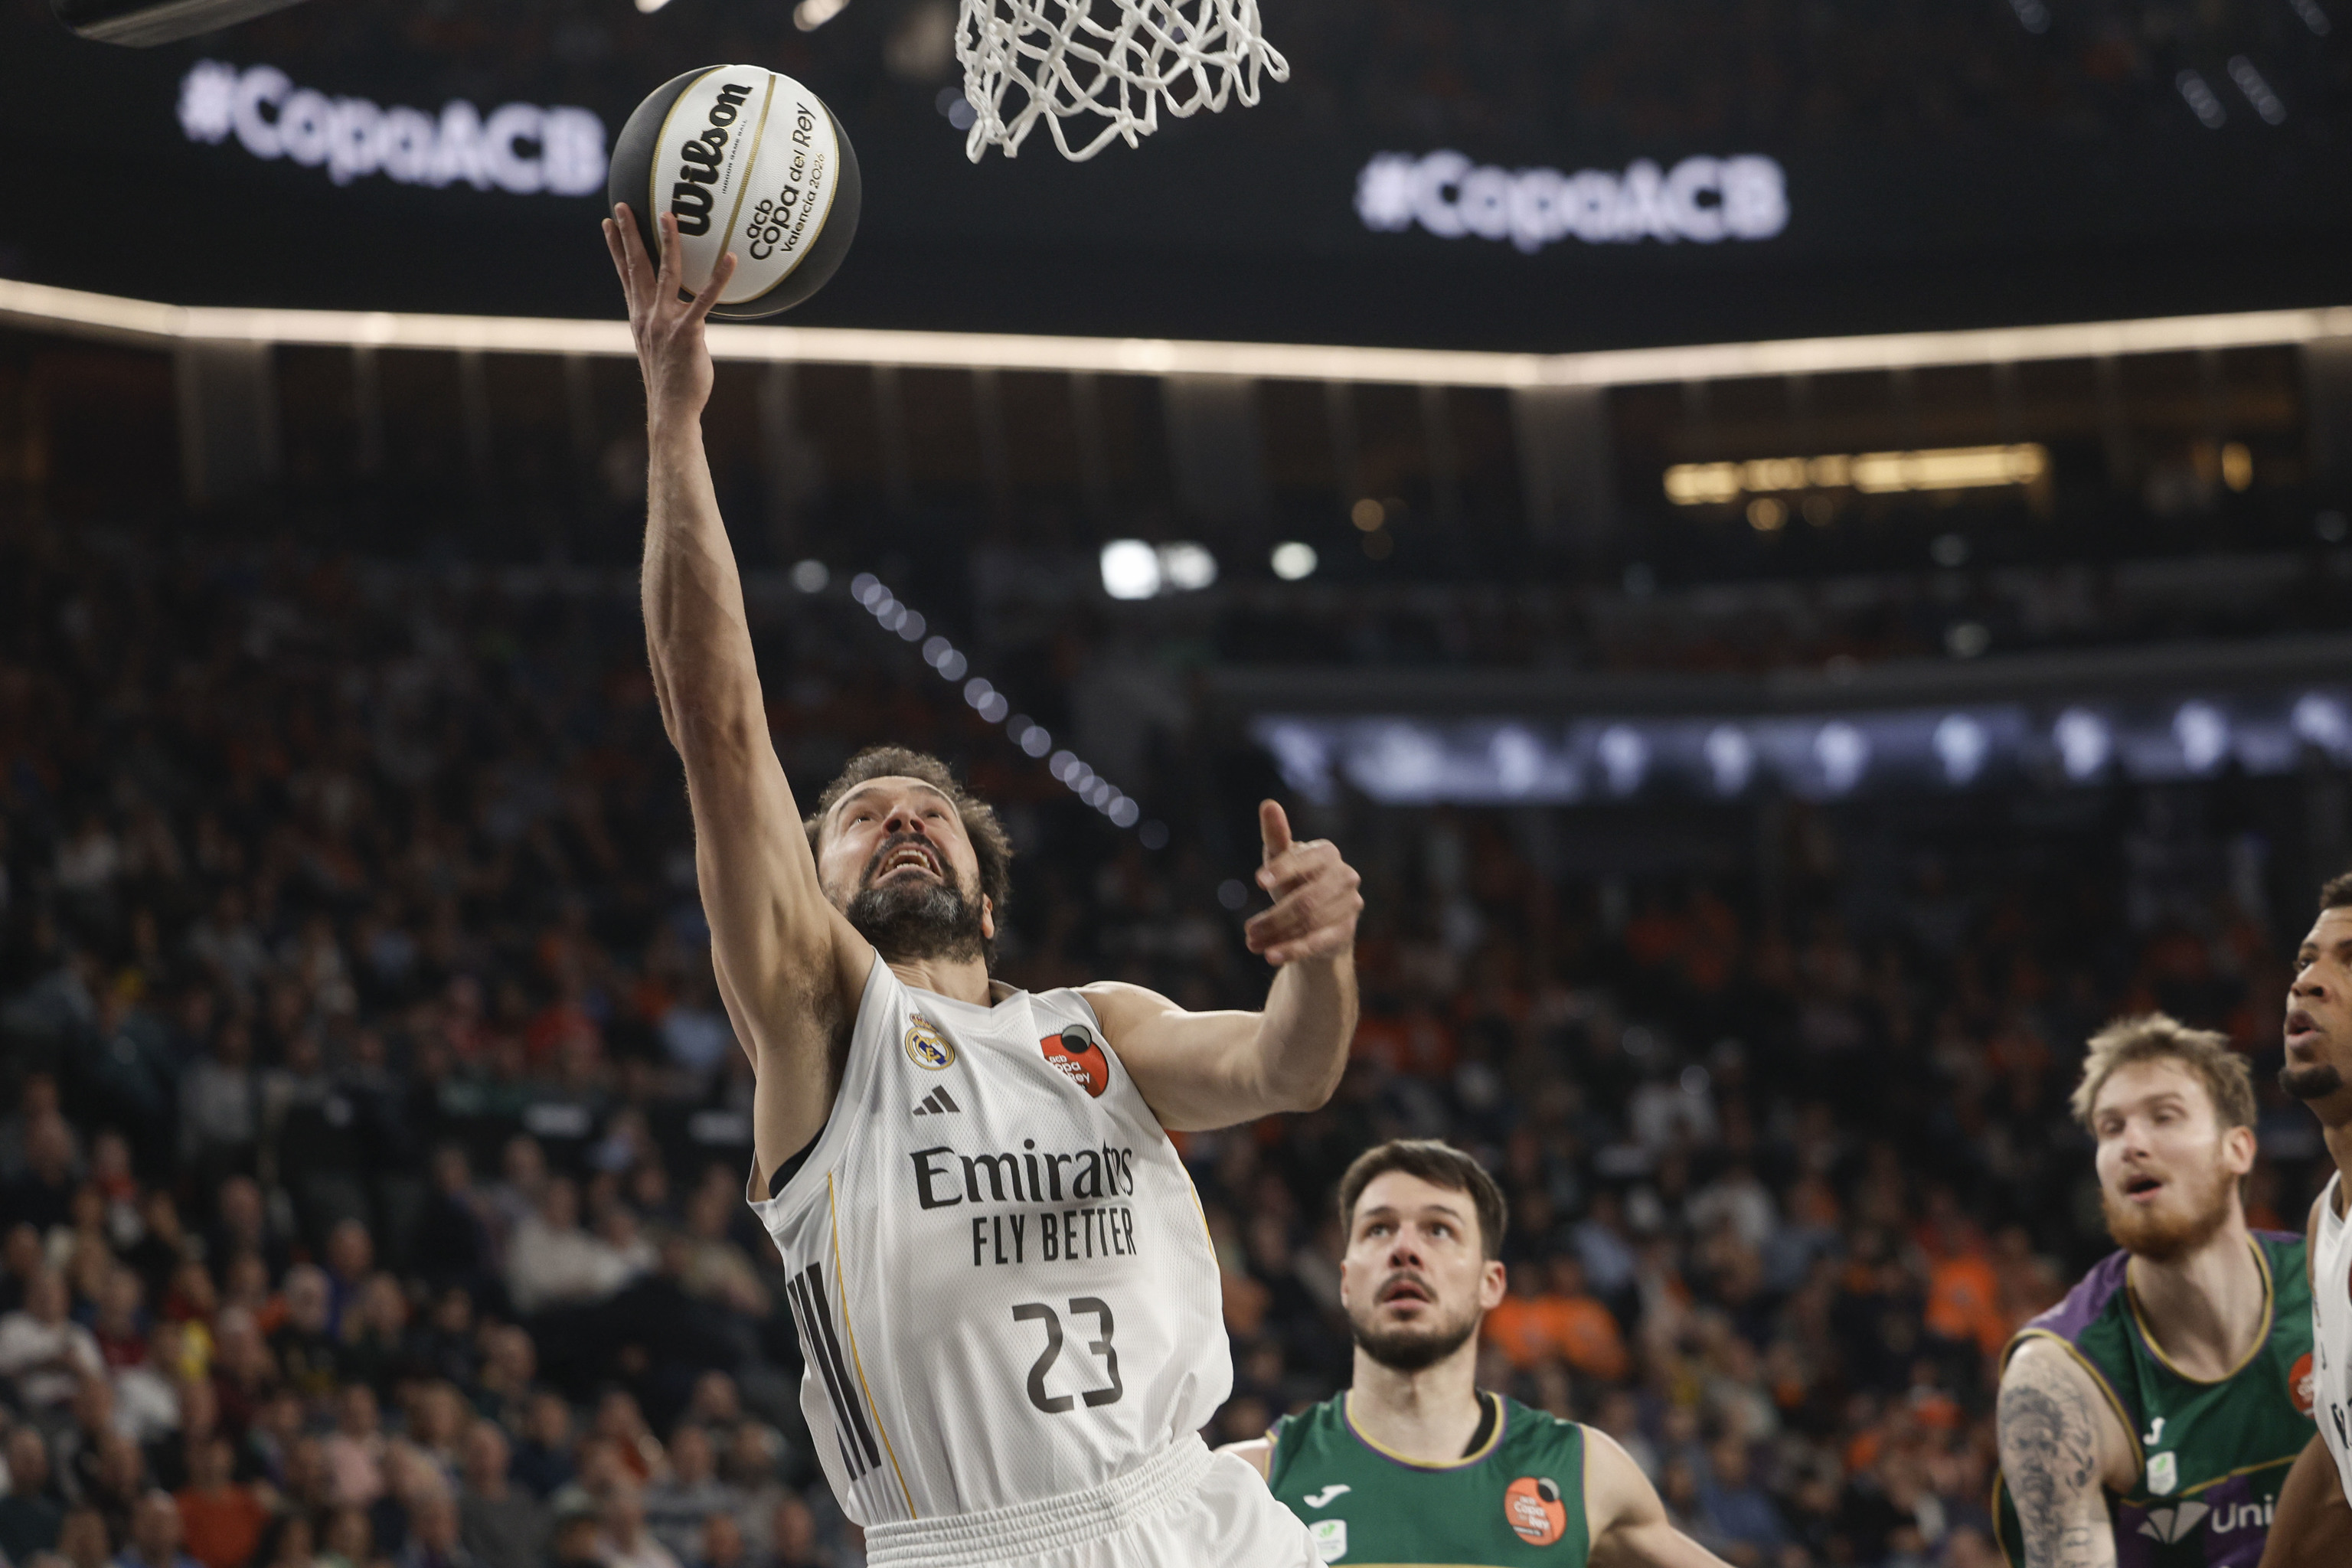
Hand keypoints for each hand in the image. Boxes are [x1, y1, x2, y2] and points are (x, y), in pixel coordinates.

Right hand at [603, 203, 737, 429]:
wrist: (671, 409)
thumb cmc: (672, 381)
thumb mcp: (662, 347)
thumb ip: (666, 324)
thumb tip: (683, 312)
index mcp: (639, 317)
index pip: (624, 275)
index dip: (615, 248)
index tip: (607, 223)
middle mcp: (647, 315)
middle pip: (635, 266)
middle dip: (627, 233)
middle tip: (622, 204)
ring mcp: (665, 323)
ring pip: (665, 273)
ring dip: (667, 242)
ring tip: (669, 214)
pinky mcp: (687, 333)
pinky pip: (704, 301)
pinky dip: (718, 279)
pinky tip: (731, 259)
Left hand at [1243, 801, 1361, 965]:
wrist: (1316, 919)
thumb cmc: (1294, 882)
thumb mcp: (1281, 861)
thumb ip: (1276, 836)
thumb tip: (1268, 804)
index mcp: (1327, 853)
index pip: (1305, 860)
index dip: (1282, 870)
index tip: (1258, 882)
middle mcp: (1345, 876)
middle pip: (1306, 900)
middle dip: (1274, 917)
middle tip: (1247, 931)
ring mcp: (1350, 905)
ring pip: (1310, 923)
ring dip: (1277, 936)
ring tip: (1252, 944)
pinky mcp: (1347, 931)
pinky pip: (1318, 942)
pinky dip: (1293, 950)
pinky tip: (1271, 956)